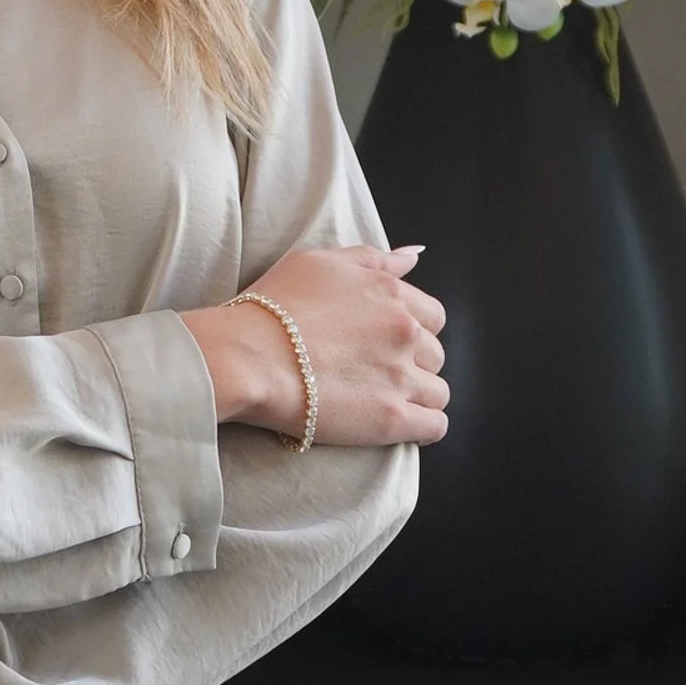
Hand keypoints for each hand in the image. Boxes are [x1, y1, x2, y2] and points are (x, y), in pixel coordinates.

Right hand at [185, 243, 447, 449]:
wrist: (247, 356)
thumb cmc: (273, 306)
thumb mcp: (320, 262)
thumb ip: (374, 259)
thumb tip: (413, 256)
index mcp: (391, 294)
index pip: (433, 316)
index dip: (415, 331)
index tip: (391, 344)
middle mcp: (404, 332)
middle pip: (435, 355)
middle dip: (415, 364)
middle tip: (379, 374)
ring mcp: (400, 377)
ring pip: (438, 392)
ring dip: (419, 397)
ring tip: (387, 402)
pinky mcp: (390, 418)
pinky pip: (434, 426)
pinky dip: (425, 428)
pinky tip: (406, 428)